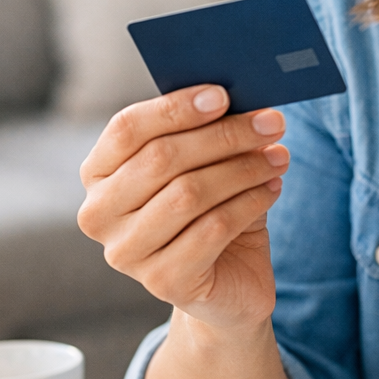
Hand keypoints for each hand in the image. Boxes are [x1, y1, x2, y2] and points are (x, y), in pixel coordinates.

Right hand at [78, 87, 289, 335]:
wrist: (228, 283)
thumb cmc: (212, 211)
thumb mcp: (205, 166)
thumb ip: (206, 131)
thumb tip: (236, 98)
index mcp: (98, 174)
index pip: (126, 129)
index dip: (174, 108)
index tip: (223, 95)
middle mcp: (99, 214)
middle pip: (162, 158)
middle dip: (224, 135)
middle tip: (273, 122)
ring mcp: (126, 253)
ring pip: (189, 194)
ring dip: (243, 169)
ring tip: (279, 156)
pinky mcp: (163, 281)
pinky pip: (212, 229)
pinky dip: (249, 202)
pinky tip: (273, 188)